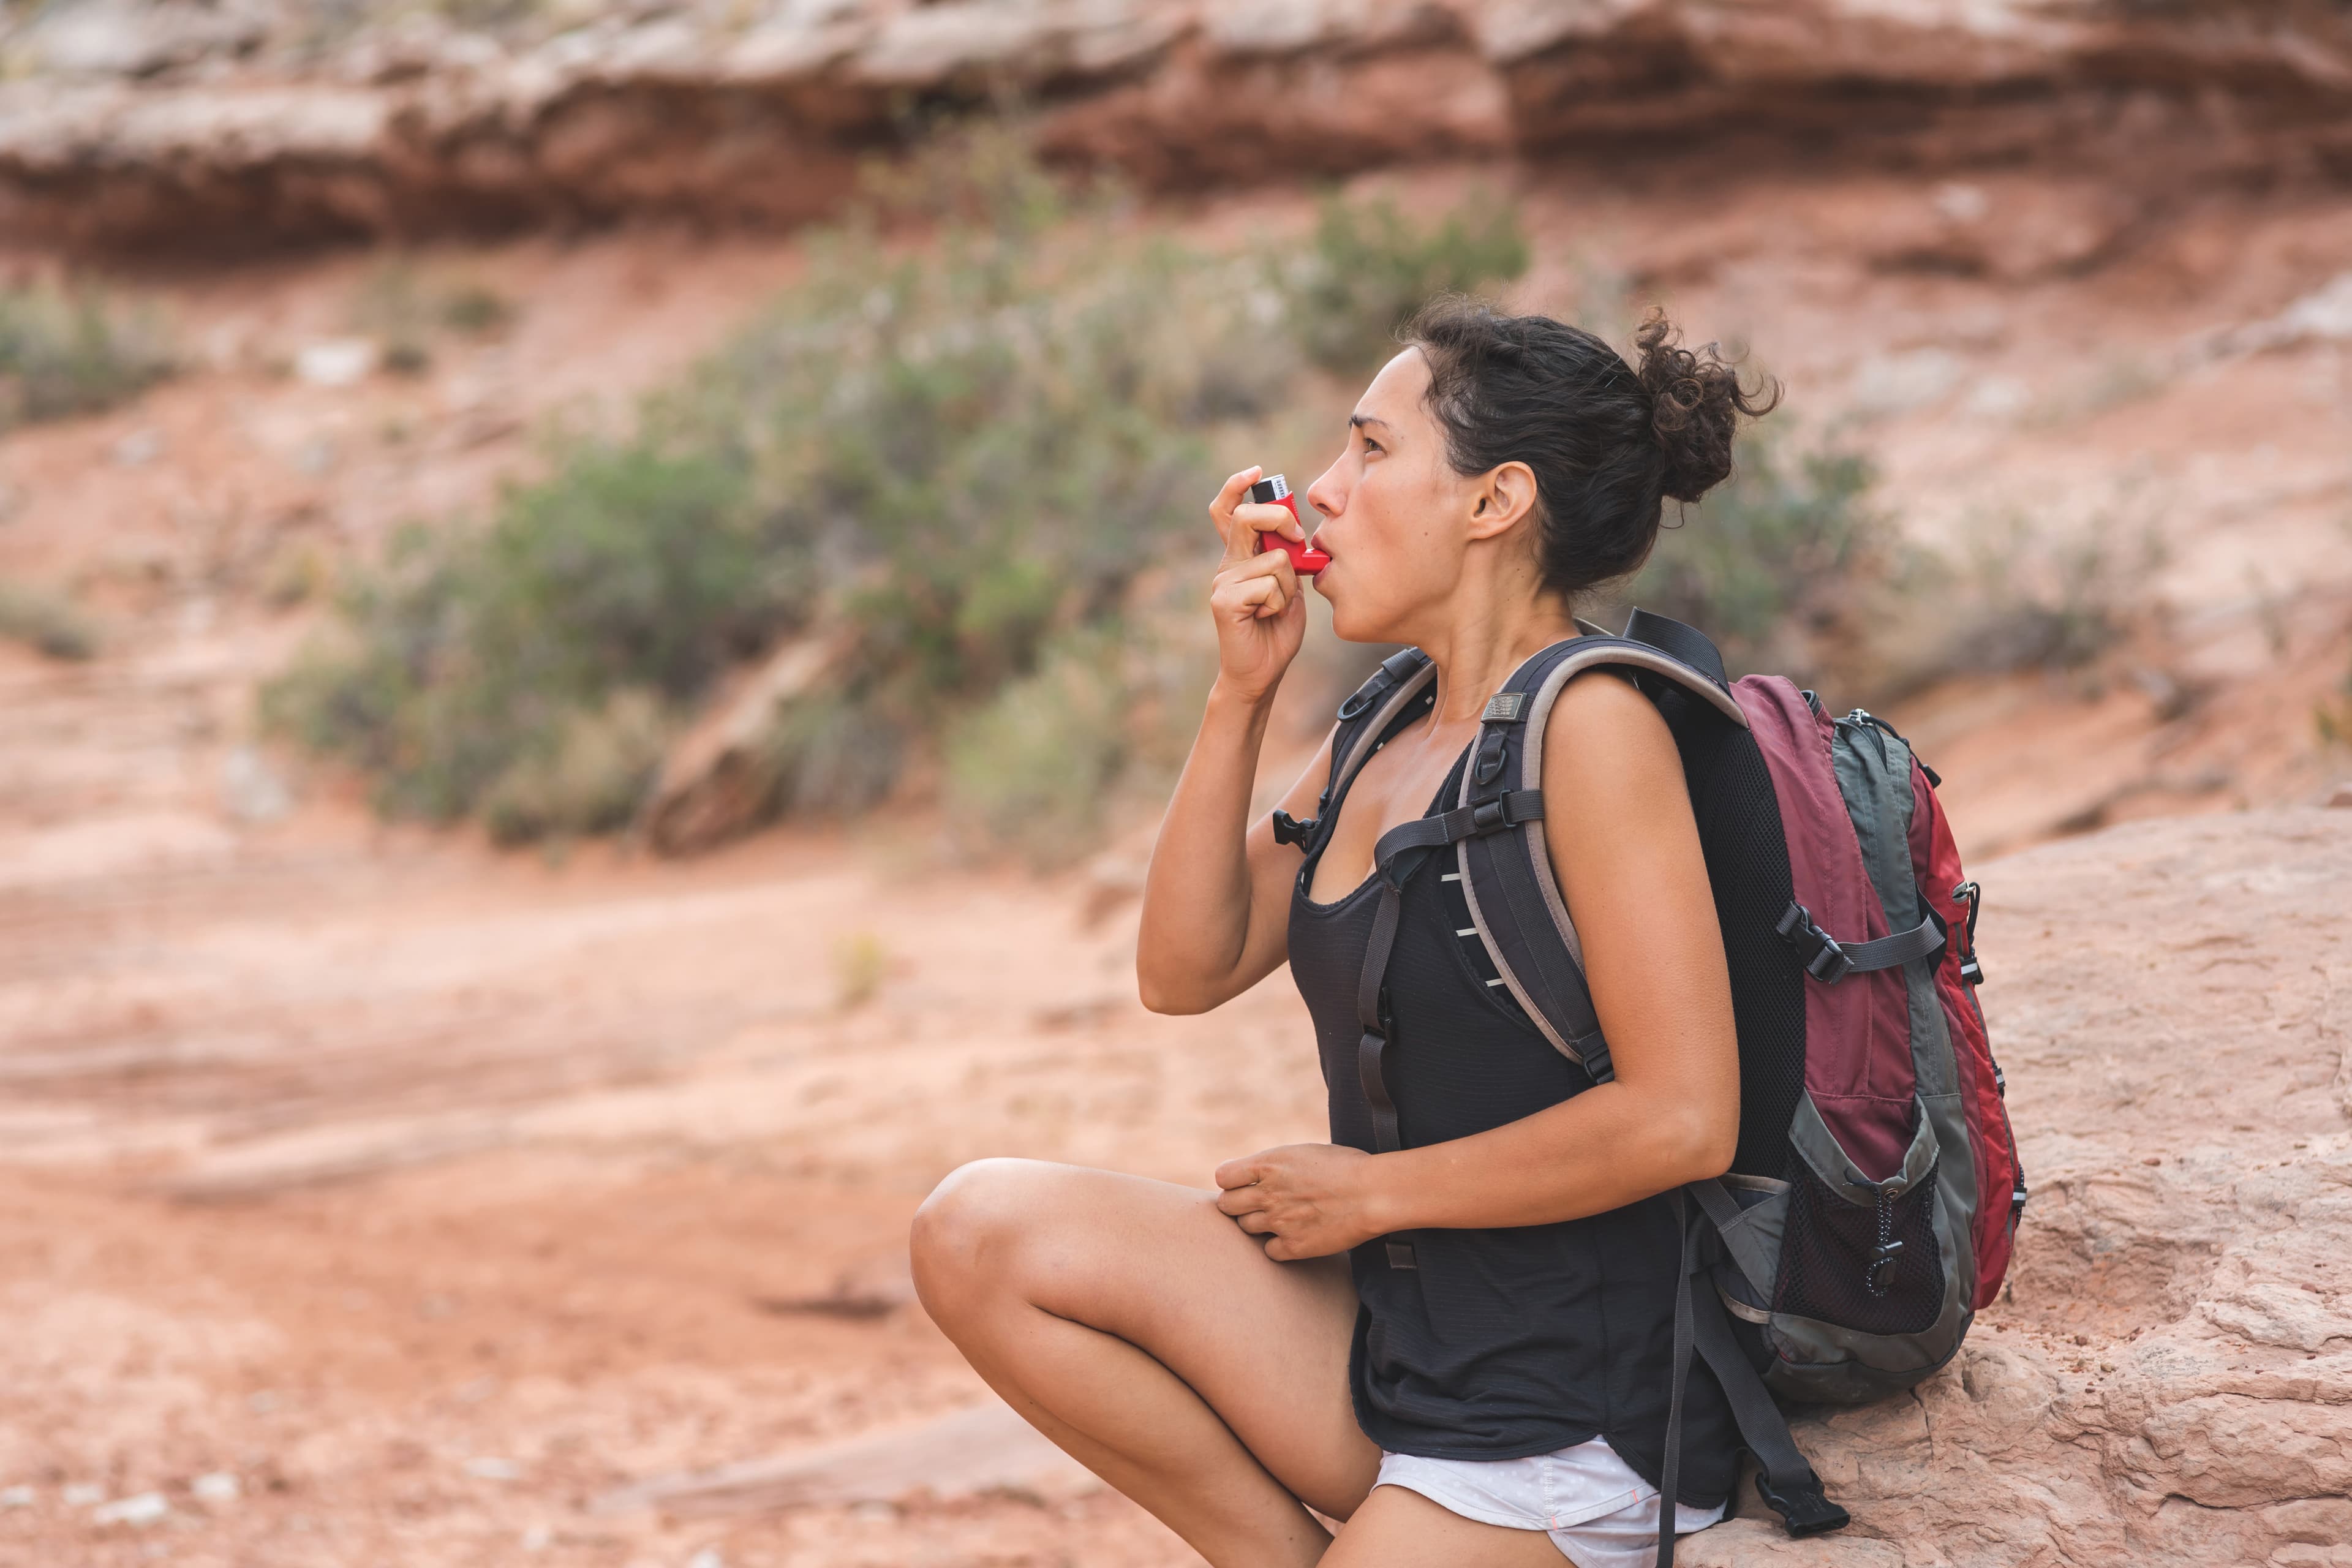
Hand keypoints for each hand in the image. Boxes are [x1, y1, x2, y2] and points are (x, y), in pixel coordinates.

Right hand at [1205, 466, 1307, 704]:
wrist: (1262, 671)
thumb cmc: (1277, 629)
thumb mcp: (1290, 585)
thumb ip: (1288, 557)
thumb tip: (1295, 532)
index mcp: (1241, 556)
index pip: (1228, 510)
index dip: (1236, 486)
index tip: (1257, 472)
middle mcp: (1227, 564)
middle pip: (1247, 516)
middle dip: (1280, 518)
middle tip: (1297, 539)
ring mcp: (1223, 581)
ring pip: (1273, 560)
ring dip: (1288, 586)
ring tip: (1276, 608)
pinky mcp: (1224, 601)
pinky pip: (1267, 586)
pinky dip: (1278, 603)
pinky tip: (1265, 618)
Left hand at [1214, 1143, 1386, 1260]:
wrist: (1373, 1193)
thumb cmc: (1346, 1166)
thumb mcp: (1303, 1153)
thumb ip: (1276, 1166)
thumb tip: (1259, 1174)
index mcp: (1268, 1165)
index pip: (1223, 1177)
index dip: (1232, 1181)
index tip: (1245, 1184)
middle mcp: (1267, 1194)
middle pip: (1226, 1205)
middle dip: (1238, 1204)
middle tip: (1256, 1204)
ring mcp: (1278, 1222)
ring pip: (1245, 1228)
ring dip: (1257, 1224)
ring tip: (1280, 1218)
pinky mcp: (1294, 1246)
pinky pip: (1269, 1251)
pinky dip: (1278, 1246)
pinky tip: (1295, 1236)